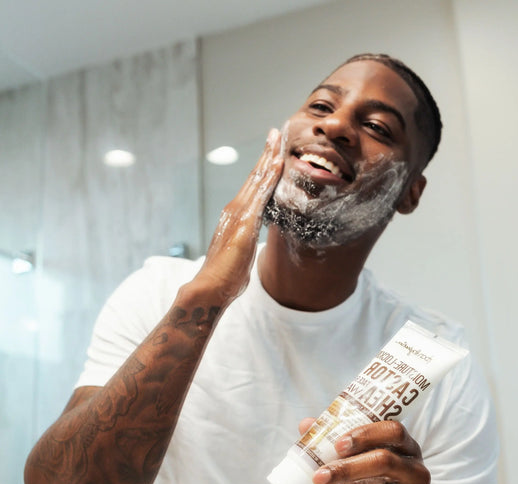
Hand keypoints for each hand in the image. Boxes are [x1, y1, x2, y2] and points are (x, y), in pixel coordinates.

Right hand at [196, 128, 282, 301]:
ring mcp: (238, 214)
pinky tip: (277, 163)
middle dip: (265, 153)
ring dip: (268, 157)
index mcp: (235, 217)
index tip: (272, 152)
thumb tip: (247, 245)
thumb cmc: (225, 276)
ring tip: (277, 138)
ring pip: (257, 179)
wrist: (210, 287)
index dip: (262, 169)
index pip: (252, 188)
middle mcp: (234, 209)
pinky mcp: (244, 222)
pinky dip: (269, 176)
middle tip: (275, 133)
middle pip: (254, 177)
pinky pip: (260, 194)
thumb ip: (244, 244)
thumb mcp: (239, 255)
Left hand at [300, 419, 430, 483]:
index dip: (366, 433)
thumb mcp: (362, 463)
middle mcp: (417, 471)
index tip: (337, 444)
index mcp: (406, 448)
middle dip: (344, 469)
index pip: (394, 430)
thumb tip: (305, 424)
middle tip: (317, 478)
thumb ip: (337, 443)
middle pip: (382, 461)